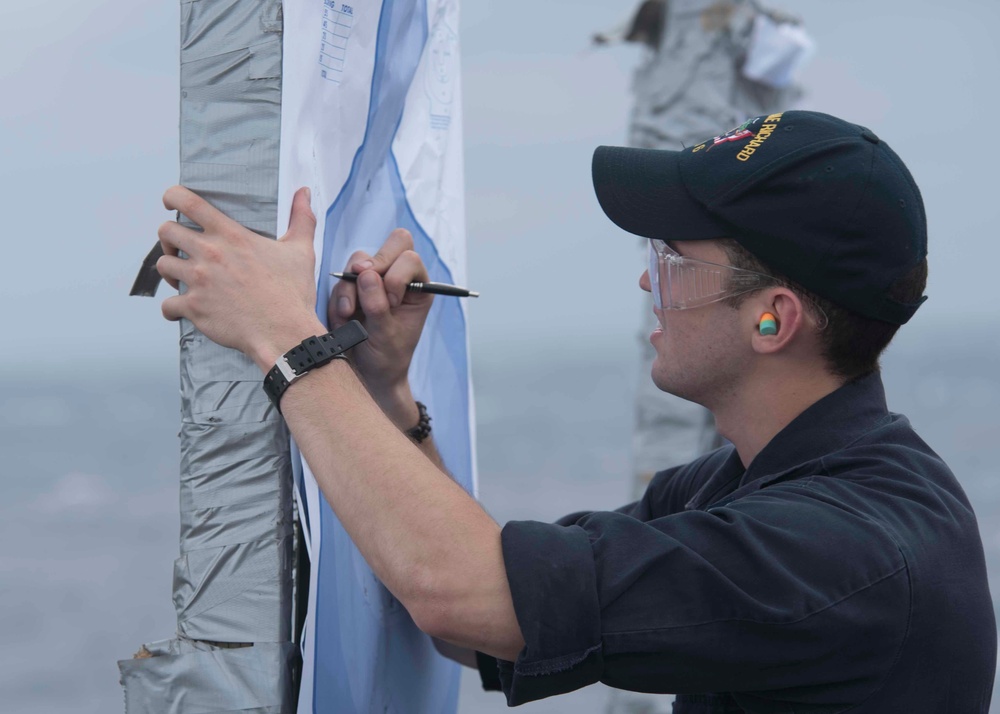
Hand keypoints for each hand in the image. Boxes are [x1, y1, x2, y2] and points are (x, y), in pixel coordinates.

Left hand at [156, 185, 325, 369]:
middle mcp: (209, 254)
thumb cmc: (291, 294)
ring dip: (170, 271)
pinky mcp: (194, 308)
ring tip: (182, 278)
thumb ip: (301, 218)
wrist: (284, 332)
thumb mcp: (300, 250)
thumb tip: (304, 194)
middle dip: (169, 239)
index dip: (172, 197)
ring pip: (163, 266)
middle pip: (166, 232)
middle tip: (180, 248)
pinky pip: (167, 305)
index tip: (170, 202)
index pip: (187, 202)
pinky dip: (172, 308)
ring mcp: (198, 281)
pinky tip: (182, 310)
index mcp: (231, 235)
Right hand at [328, 229, 432, 419]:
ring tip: (351, 314)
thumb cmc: (387, 357)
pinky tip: (345, 318)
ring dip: (352, 287)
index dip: (396, 275)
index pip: (409, 258)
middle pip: (393, 243)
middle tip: (364, 285)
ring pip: (360, 260)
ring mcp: (373, 280)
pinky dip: (340, 297)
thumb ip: (378, 305)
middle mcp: (397, 277)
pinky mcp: (352, 288)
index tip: (391, 302)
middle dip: (375, 264)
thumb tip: (365, 274)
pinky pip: (341, 279)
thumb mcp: (386, 335)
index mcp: (418, 287)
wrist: (367, 374)